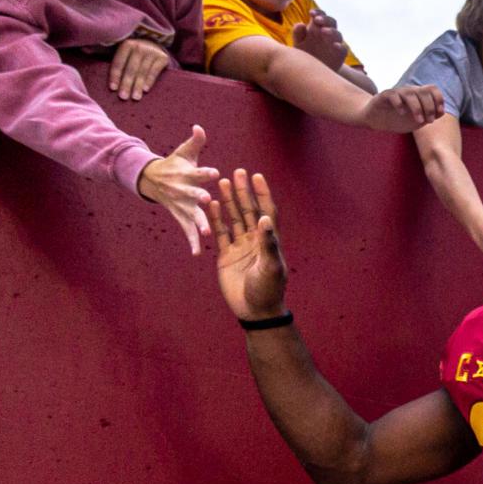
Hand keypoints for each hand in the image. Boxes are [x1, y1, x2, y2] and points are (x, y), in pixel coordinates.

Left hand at [108, 37, 170, 100]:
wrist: (156, 44)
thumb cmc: (136, 54)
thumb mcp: (126, 54)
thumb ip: (120, 63)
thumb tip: (108, 84)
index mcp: (126, 45)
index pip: (119, 62)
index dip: (115, 76)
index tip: (113, 89)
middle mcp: (139, 46)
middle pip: (131, 68)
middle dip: (126, 83)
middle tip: (123, 97)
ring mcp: (152, 51)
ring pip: (142, 71)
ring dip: (138, 85)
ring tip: (135, 97)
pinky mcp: (163, 57)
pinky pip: (155, 71)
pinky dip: (150, 80)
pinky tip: (145, 90)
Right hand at [137, 124, 219, 254]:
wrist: (152, 179)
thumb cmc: (176, 163)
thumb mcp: (184, 152)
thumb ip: (195, 141)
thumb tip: (199, 127)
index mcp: (187, 174)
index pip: (197, 172)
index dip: (205, 172)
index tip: (215, 172)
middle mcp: (184, 191)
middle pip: (192, 195)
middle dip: (199, 198)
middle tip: (206, 200)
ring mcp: (182, 205)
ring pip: (191, 216)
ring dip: (199, 224)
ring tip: (207, 232)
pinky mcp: (181, 216)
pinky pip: (187, 231)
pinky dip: (192, 242)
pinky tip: (197, 253)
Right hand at [209, 169, 288, 320]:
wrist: (254, 310)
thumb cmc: (268, 289)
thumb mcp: (271, 267)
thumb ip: (268, 243)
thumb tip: (264, 219)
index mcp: (269, 240)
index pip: (266, 211)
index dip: (262, 194)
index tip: (257, 176)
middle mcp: (255, 240)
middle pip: (249, 210)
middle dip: (243, 192)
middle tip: (236, 172)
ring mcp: (240, 247)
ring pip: (234, 218)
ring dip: (229, 201)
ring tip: (222, 182)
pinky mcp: (226, 256)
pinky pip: (221, 233)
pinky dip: (216, 219)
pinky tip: (212, 204)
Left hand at [291, 10, 349, 71]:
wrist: (312, 74)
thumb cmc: (304, 56)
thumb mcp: (298, 45)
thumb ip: (298, 34)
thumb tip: (301, 24)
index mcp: (316, 29)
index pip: (320, 15)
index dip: (318, 12)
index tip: (311, 13)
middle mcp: (327, 34)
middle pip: (331, 22)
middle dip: (325, 19)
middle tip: (317, 20)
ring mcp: (334, 44)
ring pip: (338, 34)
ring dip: (331, 31)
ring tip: (323, 31)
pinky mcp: (339, 56)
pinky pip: (343, 50)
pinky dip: (340, 47)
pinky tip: (334, 45)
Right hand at [360, 84, 443, 132]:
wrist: (376, 119)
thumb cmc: (397, 119)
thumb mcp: (416, 121)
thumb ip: (428, 116)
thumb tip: (441, 112)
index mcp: (418, 95)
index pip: (432, 89)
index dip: (438, 99)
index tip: (439, 113)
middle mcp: (408, 91)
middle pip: (423, 91)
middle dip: (429, 107)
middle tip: (429, 121)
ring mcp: (396, 92)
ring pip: (410, 93)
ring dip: (417, 107)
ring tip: (419, 120)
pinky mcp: (384, 96)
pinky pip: (393, 95)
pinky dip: (399, 104)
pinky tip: (402, 113)